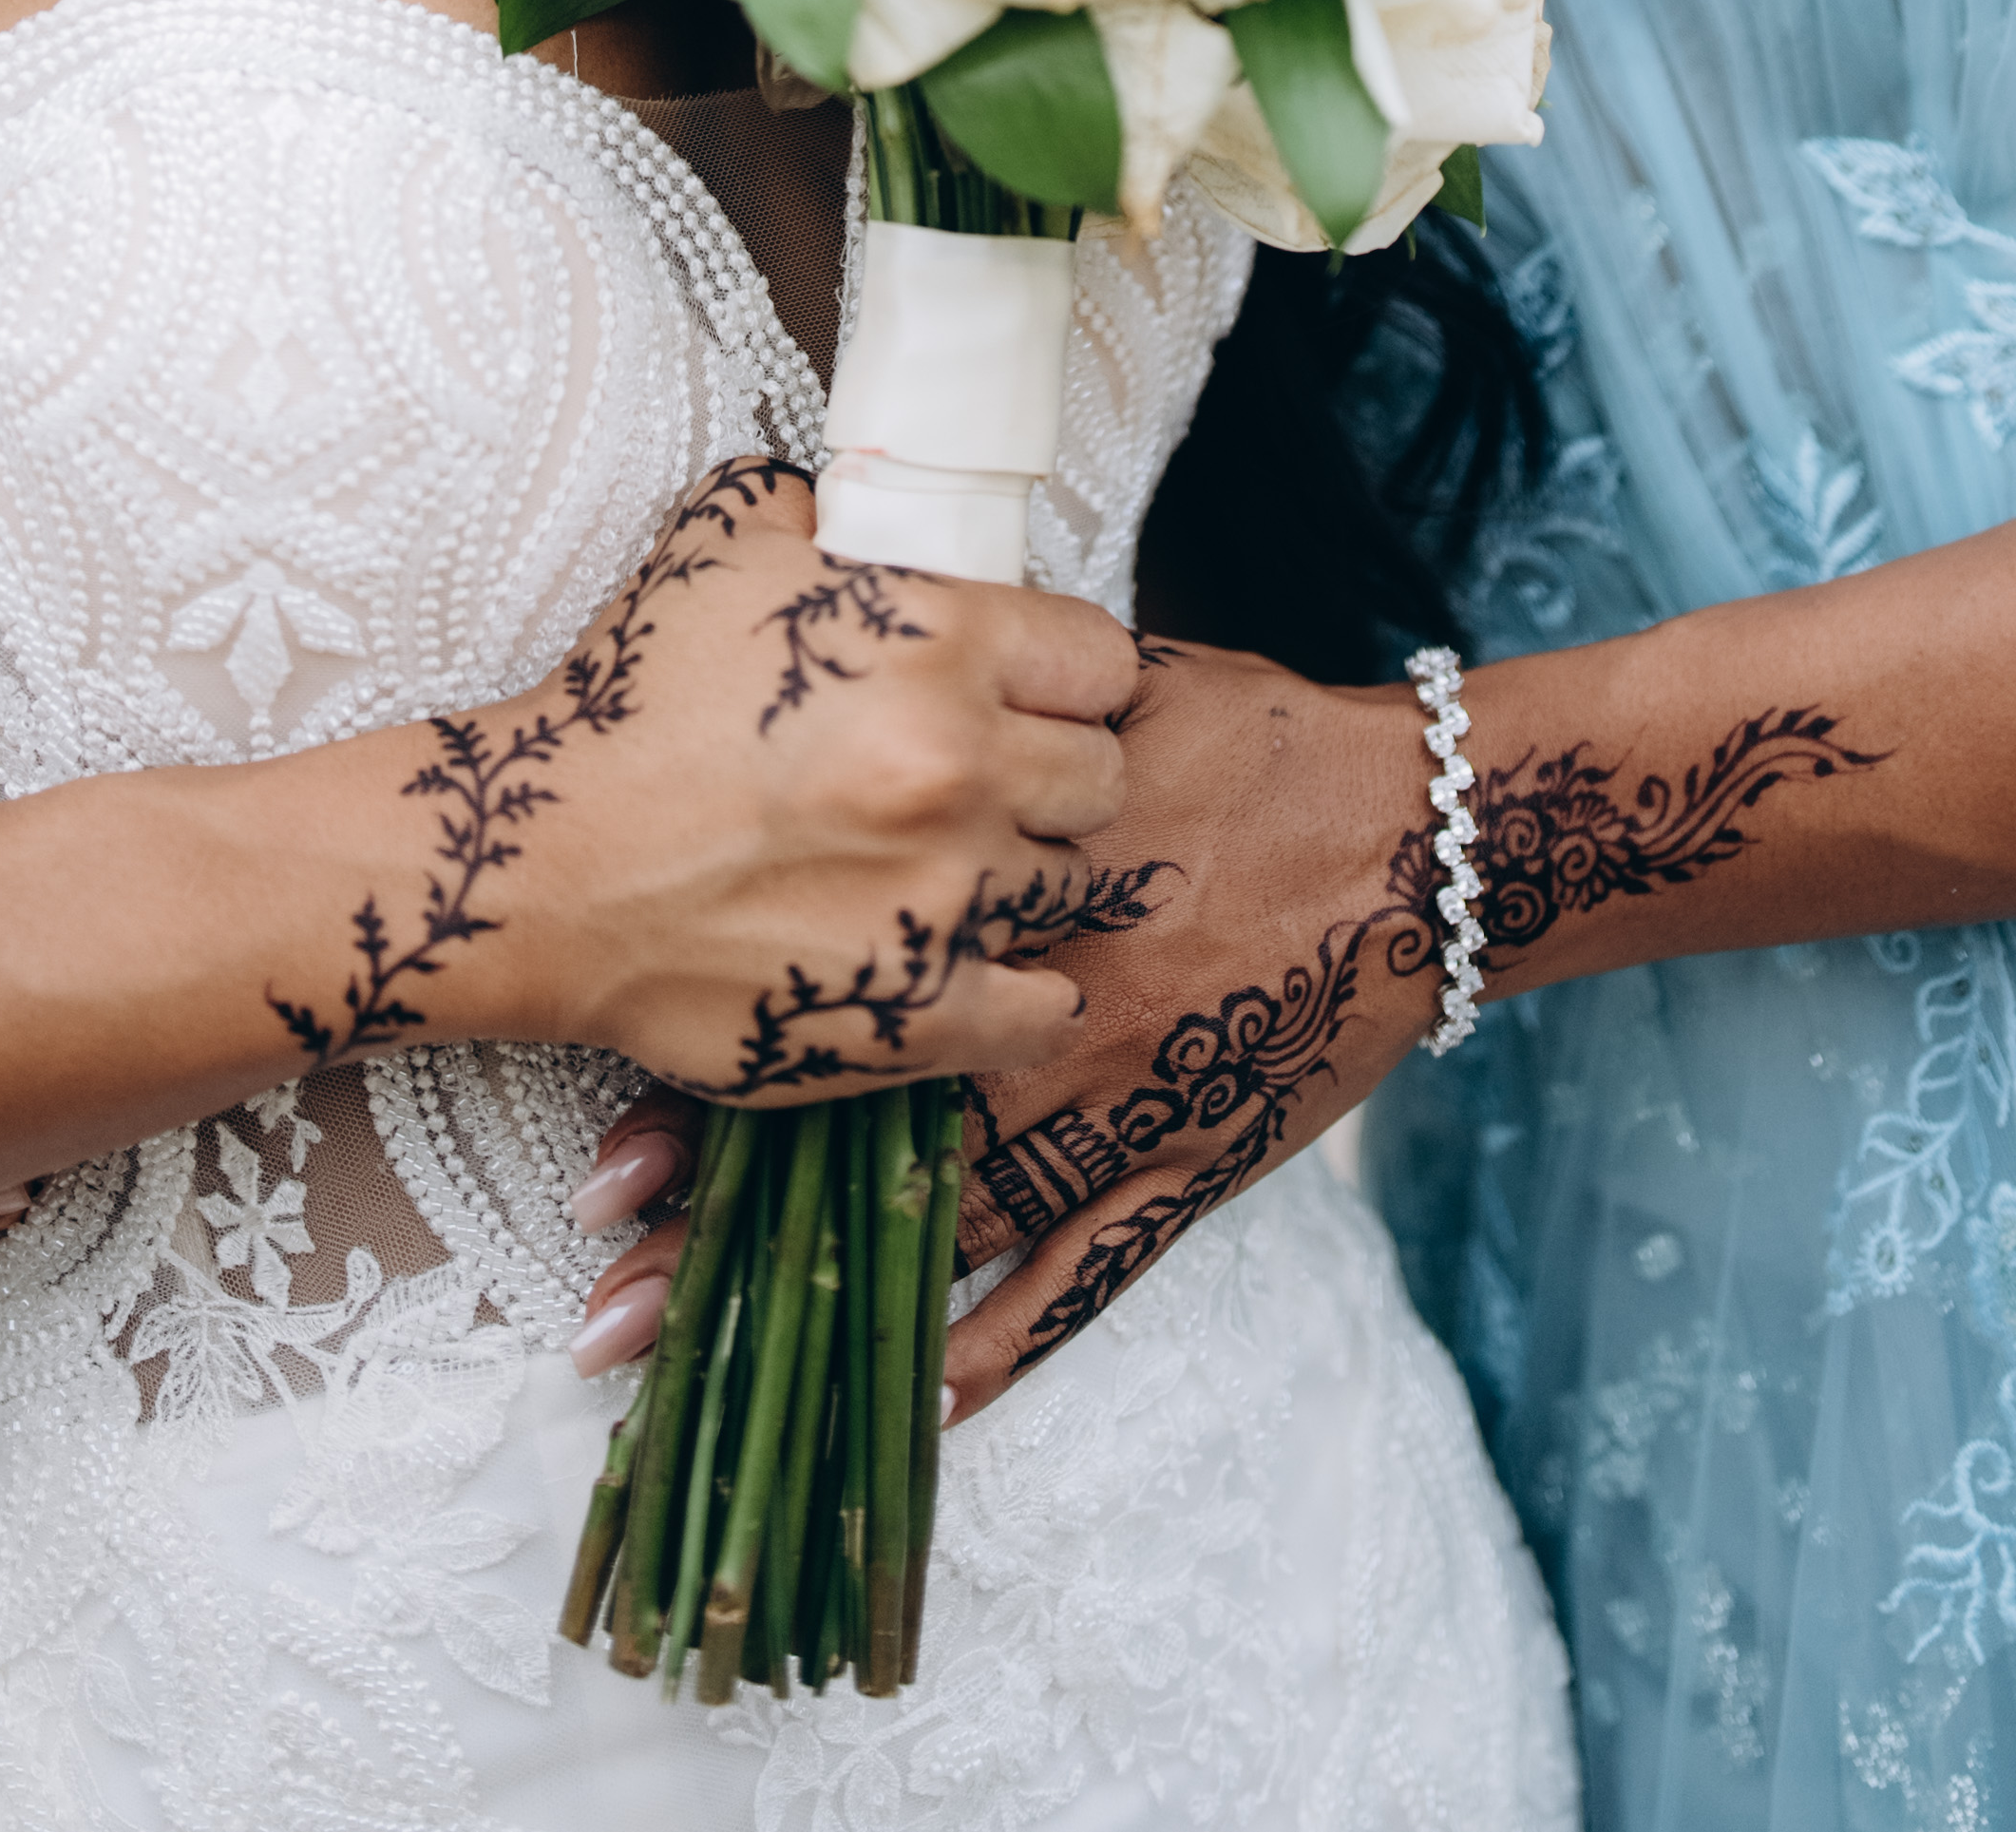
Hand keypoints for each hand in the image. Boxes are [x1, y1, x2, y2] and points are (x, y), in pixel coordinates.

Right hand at [262, 459, 1134, 1102]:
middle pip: (1102, 775)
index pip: (1103, 659)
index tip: (1026, 690)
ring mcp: (945, 901)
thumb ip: (823, 506)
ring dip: (1027, 874)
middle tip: (987, 777)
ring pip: (1075, 886)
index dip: (1067, 673)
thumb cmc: (628, 702)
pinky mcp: (912, 1014)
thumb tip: (871, 510)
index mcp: (940, 646)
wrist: (537, 859)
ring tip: (958, 866)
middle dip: (1053, 771)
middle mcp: (962, 772)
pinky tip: (977, 964)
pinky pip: (1042, 1013)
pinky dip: (1024, 995)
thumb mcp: (722, 540)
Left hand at [561, 640, 1433, 1406]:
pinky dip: (992, 1352)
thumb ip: (987, 689)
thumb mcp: (1105, 689)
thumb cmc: (1263, 745)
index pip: (819, 978)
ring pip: (930, 1225)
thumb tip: (877, 607)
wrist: (1422, 839)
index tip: (593, 1117)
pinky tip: (907, 1408)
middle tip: (594, 1274)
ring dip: (803, 1296)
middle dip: (717, 1204)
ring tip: (677, 1353)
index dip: (700, 1041)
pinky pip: (1076, 1283)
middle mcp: (1039, 1014)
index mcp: (1003, 893)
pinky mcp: (1182, 1170)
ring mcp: (1109, 1107)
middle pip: (846, 1122)